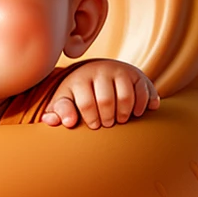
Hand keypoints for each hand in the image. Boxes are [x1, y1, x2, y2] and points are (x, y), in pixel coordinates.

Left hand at [42, 60, 159, 128]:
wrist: (98, 72)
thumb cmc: (79, 93)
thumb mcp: (65, 100)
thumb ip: (58, 111)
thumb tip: (54, 121)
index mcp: (80, 78)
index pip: (86, 103)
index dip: (91, 119)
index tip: (94, 126)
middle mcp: (100, 70)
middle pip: (106, 101)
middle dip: (108, 118)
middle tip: (108, 124)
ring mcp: (120, 70)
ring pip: (126, 96)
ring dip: (124, 114)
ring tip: (121, 120)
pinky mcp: (136, 74)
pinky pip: (143, 92)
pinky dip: (142, 106)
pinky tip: (137, 114)